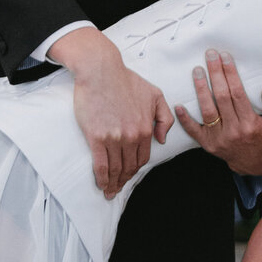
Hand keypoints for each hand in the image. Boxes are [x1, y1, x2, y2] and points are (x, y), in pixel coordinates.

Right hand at [50, 26, 173, 198]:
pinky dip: (101, 178)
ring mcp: (114, 138)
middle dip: (123, 180)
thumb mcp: (155, 94)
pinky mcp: (96, 137)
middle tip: (117, 189)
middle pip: (129, 167)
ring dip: (112, 183)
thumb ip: (165, 118)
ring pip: (115, 168)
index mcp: (146, 128)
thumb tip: (162, 140)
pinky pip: (100, 164)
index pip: (143, 157)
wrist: (101, 70)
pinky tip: (101, 184)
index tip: (129, 175)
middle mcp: (132, 136)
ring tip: (109, 191)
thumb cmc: (125, 80)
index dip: (136, 169)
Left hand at [175, 49, 261, 175]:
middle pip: (221, 98)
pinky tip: (178, 105)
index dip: (231, 74)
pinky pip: (194, 131)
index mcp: (250, 124)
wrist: (254, 164)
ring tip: (197, 71)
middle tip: (210, 55)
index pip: (238, 94)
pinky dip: (185, 119)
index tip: (225, 57)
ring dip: (200, 89)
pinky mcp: (208, 144)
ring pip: (207, 111)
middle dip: (215, 74)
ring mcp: (219, 139)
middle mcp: (233, 131)